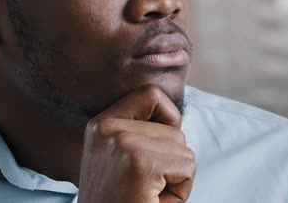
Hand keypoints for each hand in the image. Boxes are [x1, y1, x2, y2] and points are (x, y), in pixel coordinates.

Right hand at [77, 85, 195, 202]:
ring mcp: (123, 144)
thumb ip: (140, 133)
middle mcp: (107, 129)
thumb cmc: (119, 200)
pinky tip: (154, 201)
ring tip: (149, 194)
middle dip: (172, 161)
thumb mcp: (119, 158)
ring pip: (183, 148)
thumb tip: (176, 118)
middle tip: (147, 186)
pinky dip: (181, 190)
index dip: (168, 117)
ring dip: (176, 177)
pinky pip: (187, 166)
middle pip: (174, 128)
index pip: (150, 94)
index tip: (162, 146)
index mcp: (101, 125)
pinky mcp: (140, 164)